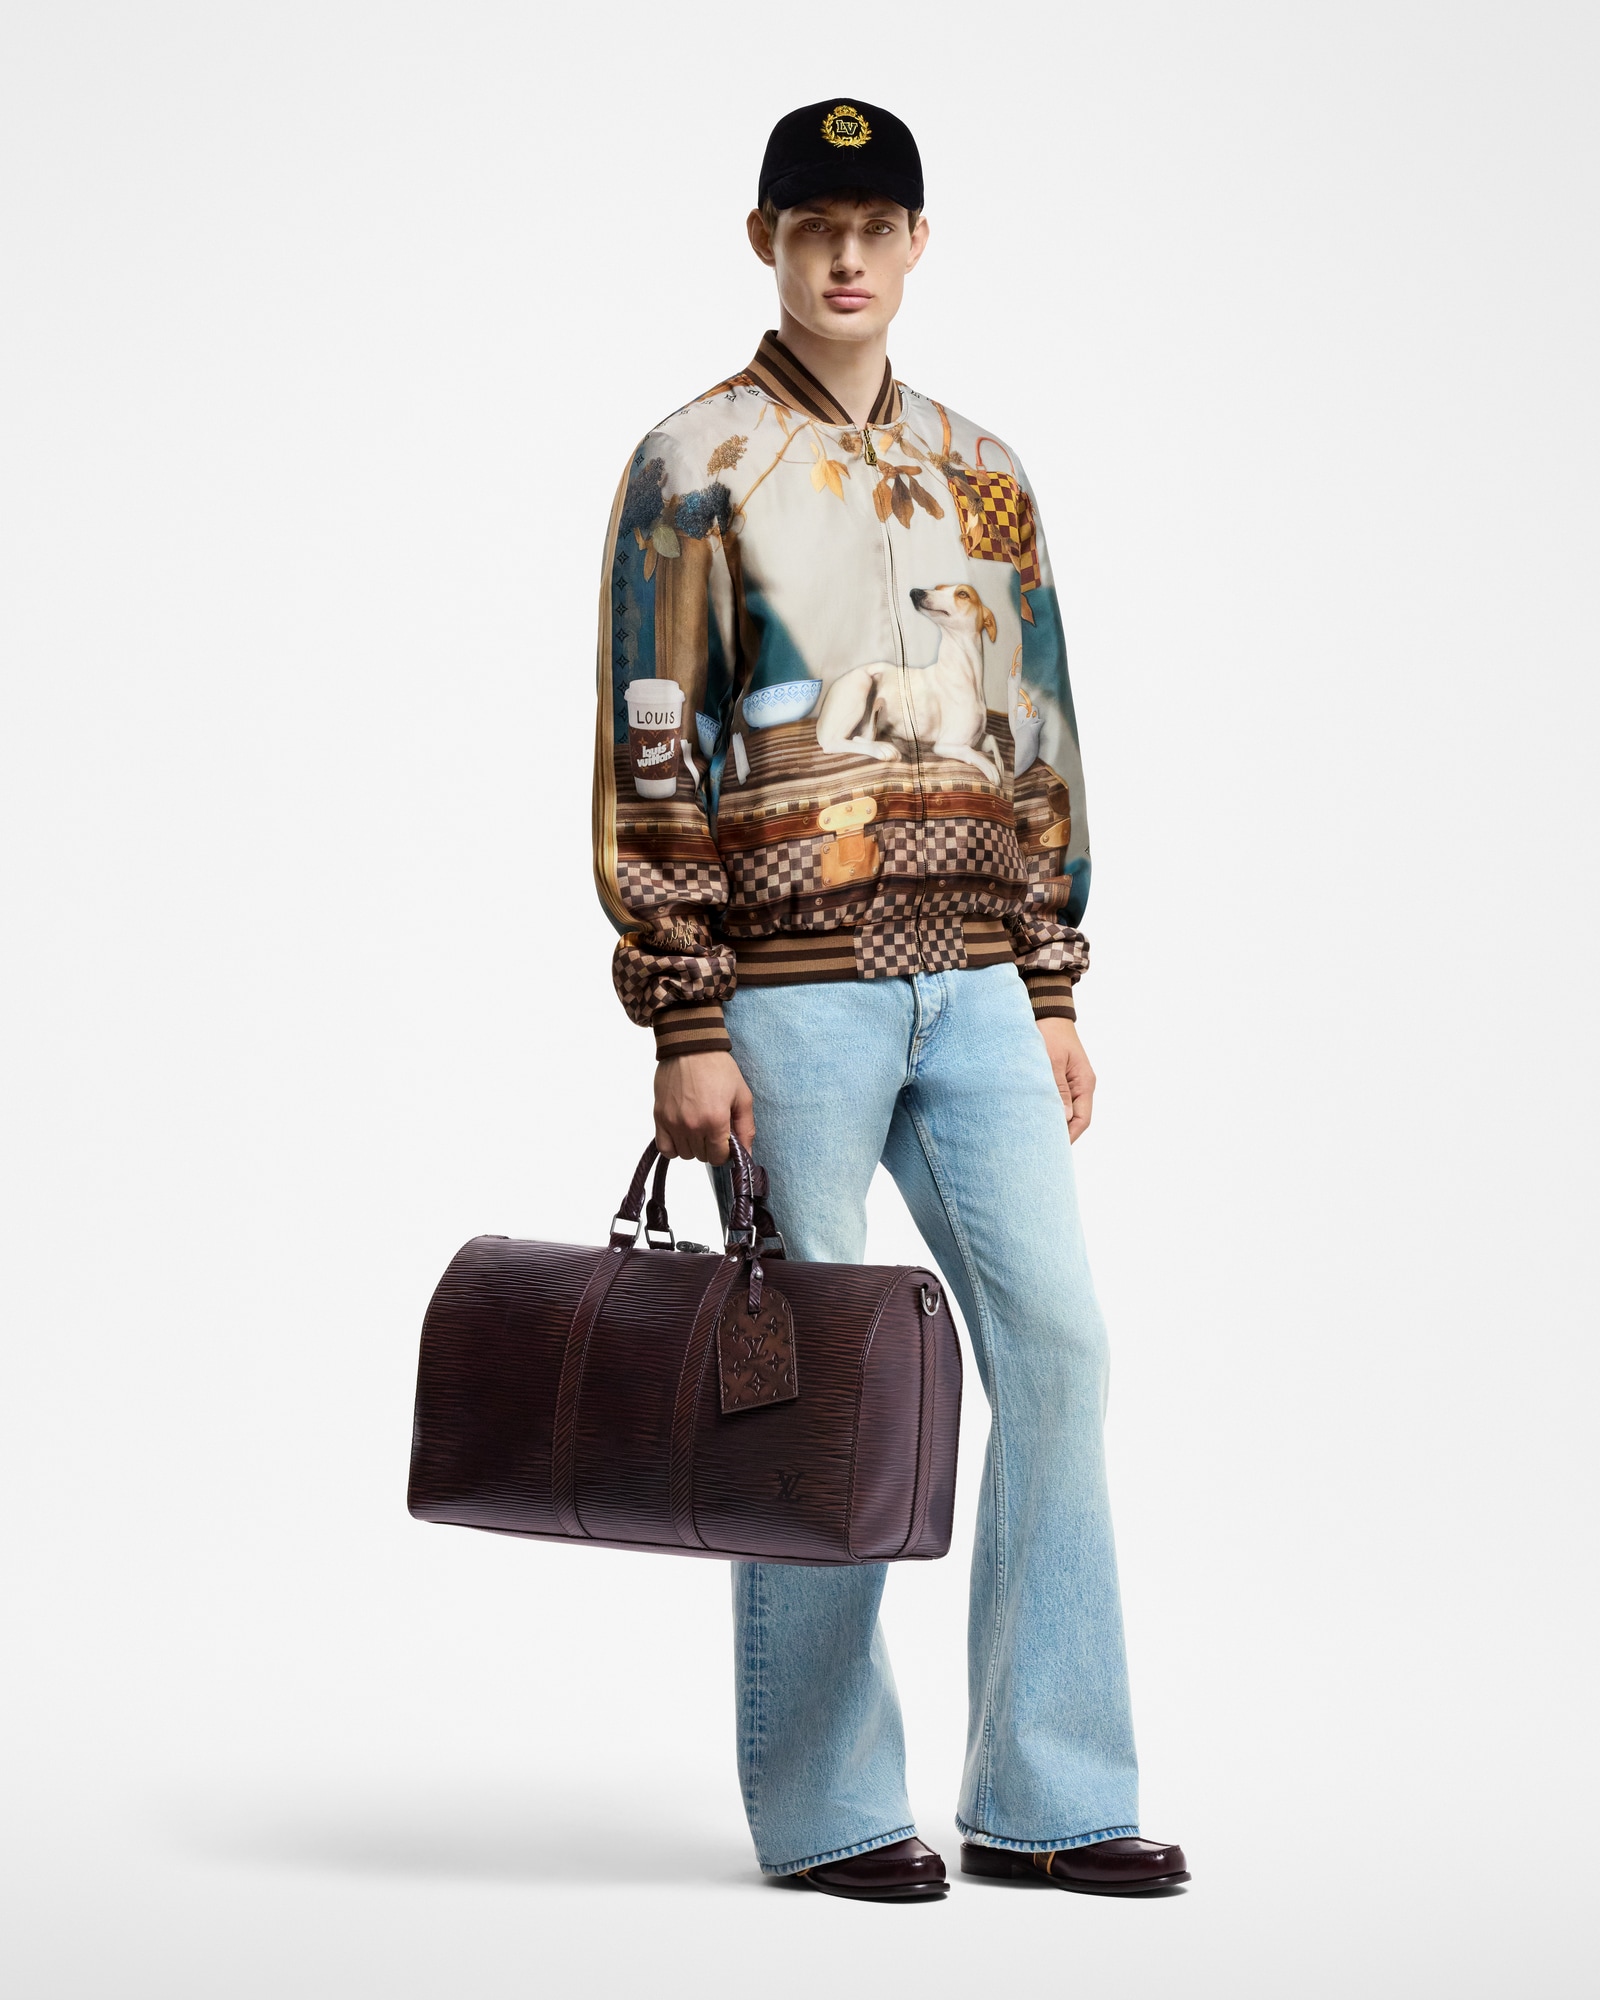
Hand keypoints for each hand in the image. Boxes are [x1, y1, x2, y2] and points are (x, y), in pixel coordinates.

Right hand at [654, 1051, 755, 1164]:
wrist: (690, 1046)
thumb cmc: (718, 1068)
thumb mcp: (742, 1095)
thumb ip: (746, 1128)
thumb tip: (747, 1153)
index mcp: (715, 1120)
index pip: (719, 1157)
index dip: (725, 1151)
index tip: (725, 1138)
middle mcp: (692, 1125)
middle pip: (702, 1157)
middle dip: (710, 1147)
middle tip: (713, 1128)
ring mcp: (673, 1122)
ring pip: (685, 1154)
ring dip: (693, 1146)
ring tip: (698, 1127)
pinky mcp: (659, 1117)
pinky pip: (665, 1148)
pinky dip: (674, 1147)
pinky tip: (682, 1134)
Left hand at [1037, 1015, 1095, 1141]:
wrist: (1047, 1012)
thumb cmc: (1050, 1032)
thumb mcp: (1052, 1060)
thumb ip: (1058, 1089)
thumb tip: (1064, 1118)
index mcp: (1084, 1082)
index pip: (1082, 1119)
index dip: (1070, 1136)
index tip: (1054, 1149)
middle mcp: (1081, 1086)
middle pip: (1075, 1119)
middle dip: (1061, 1134)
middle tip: (1041, 1148)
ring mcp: (1072, 1083)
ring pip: (1066, 1111)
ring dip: (1053, 1123)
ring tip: (1036, 1137)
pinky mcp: (1060, 1080)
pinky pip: (1058, 1101)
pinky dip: (1048, 1111)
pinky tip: (1035, 1118)